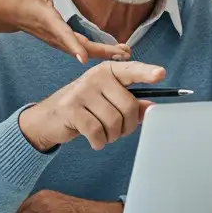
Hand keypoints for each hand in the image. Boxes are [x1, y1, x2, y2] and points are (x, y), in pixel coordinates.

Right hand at [0, 0, 130, 64]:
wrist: (8, 14)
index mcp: (49, 21)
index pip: (63, 35)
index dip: (74, 47)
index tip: (84, 59)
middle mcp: (55, 35)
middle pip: (81, 48)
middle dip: (103, 52)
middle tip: (125, 53)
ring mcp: (57, 41)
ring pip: (82, 51)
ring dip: (103, 53)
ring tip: (125, 53)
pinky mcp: (60, 42)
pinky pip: (80, 49)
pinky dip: (96, 51)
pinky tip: (111, 51)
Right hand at [18, 60, 165, 151]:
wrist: (50, 117)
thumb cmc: (86, 108)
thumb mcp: (108, 101)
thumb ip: (130, 102)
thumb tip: (151, 107)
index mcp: (108, 70)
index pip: (132, 70)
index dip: (147, 73)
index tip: (161, 74)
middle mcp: (96, 76)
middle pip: (129, 106)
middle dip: (128, 126)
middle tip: (118, 129)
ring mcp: (82, 91)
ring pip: (114, 122)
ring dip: (112, 136)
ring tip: (103, 132)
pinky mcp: (72, 109)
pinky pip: (97, 132)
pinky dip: (99, 142)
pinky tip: (94, 139)